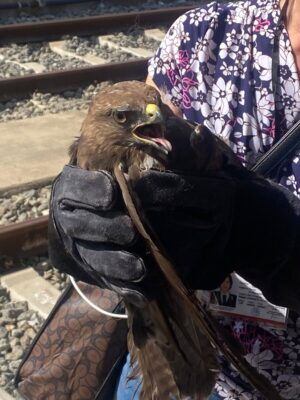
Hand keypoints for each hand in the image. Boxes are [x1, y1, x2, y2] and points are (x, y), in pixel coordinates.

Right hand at [49, 165, 147, 304]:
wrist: (112, 213)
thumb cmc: (122, 187)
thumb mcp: (125, 179)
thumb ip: (134, 180)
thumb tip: (151, 182)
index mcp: (72, 187)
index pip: (75, 186)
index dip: (90, 190)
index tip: (111, 195)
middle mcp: (68, 217)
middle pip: (79, 225)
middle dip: (105, 229)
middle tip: (130, 233)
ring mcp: (76, 247)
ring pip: (90, 257)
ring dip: (114, 263)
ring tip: (139, 269)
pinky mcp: (91, 269)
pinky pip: (104, 280)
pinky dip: (123, 287)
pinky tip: (141, 293)